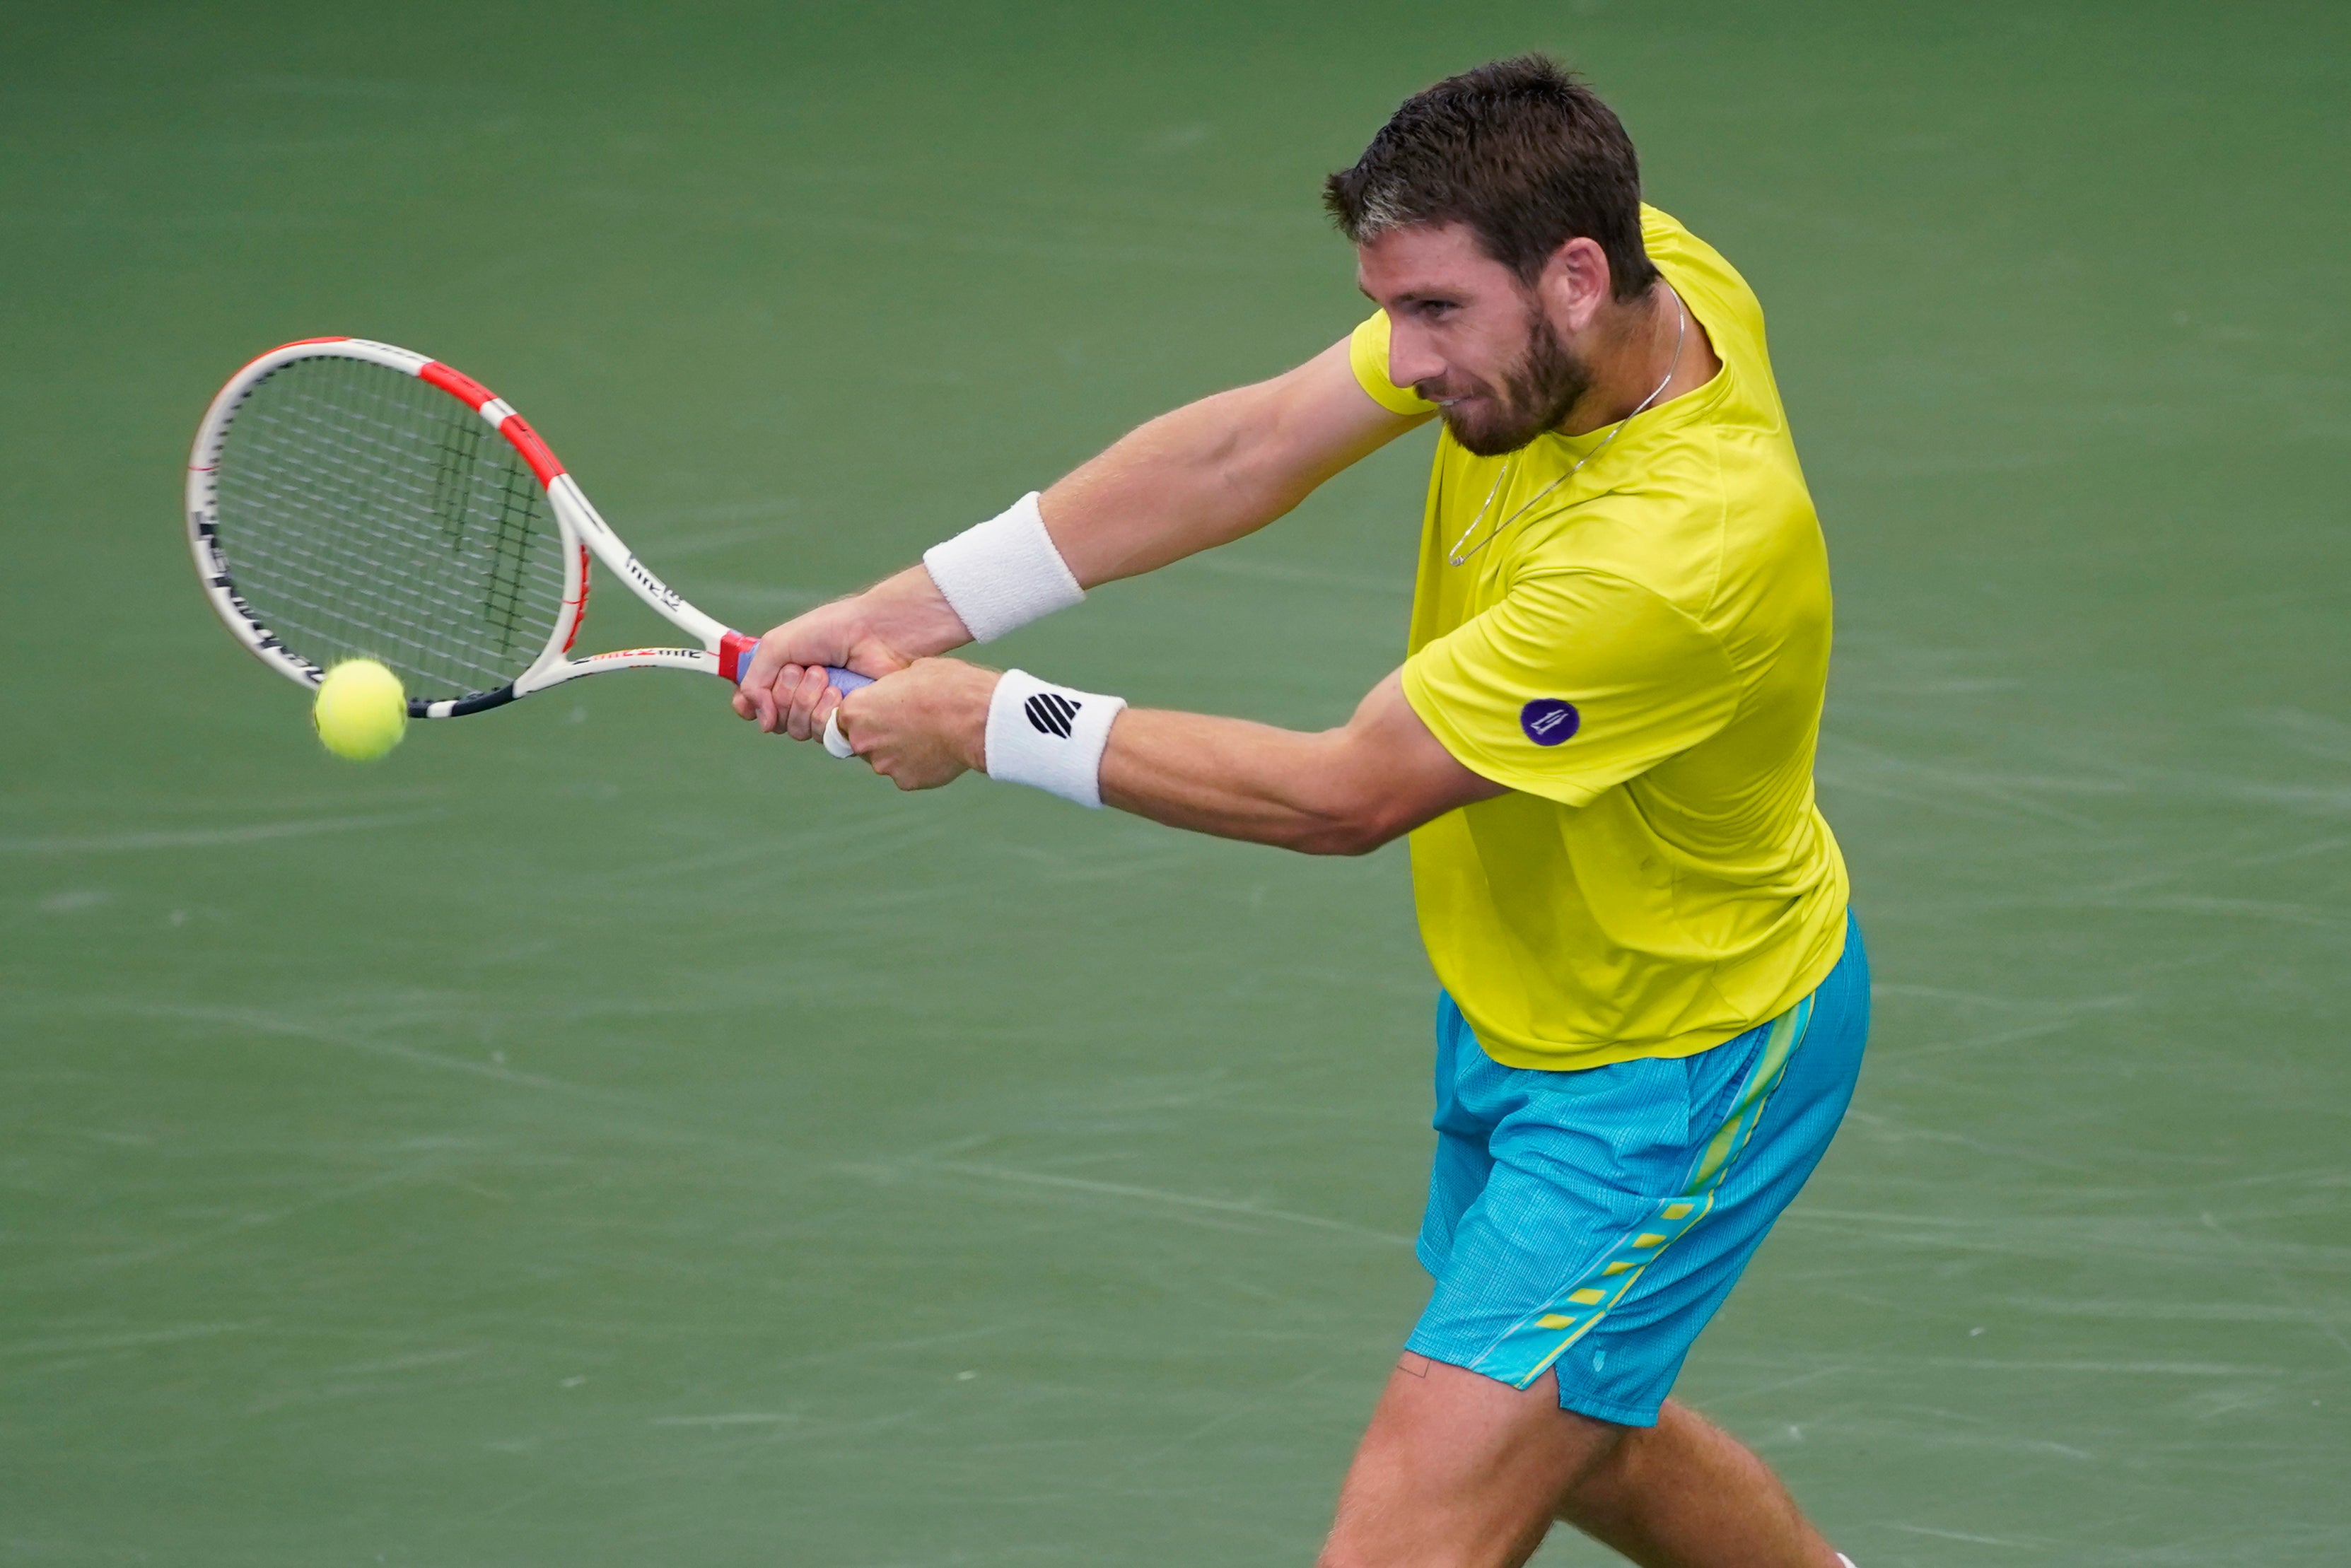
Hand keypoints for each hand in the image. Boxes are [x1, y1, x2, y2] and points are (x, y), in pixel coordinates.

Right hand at [729, 597, 910, 739]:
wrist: (876, 633)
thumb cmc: (833, 629)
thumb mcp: (778, 644)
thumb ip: (754, 680)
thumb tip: (761, 722)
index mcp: (784, 674)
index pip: (754, 704)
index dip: (750, 705)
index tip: (753, 699)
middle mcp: (802, 696)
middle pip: (774, 720)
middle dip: (785, 693)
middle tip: (806, 668)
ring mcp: (825, 711)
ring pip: (796, 729)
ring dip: (805, 700)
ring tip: (825, 675)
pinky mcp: (847, 724)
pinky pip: (821, 735)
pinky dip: (824, 711)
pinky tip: (839, 692)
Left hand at [830, 658, 997, 790]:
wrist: (976, 716)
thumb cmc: (946, 686)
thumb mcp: (912, 672)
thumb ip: (893, 690)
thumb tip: (896, 696)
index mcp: (857, 710)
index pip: (844, 718)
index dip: (864, 714)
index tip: (880, 711)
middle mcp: (862, 740)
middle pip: (862, 741)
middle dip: (881, 734)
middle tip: (907, 723)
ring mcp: (883, 765)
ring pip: (885, 759)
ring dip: (900, 751)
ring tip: (929, 736)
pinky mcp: (905, 781)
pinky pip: (907, 773)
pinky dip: (919, 765)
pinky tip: (939, 750)